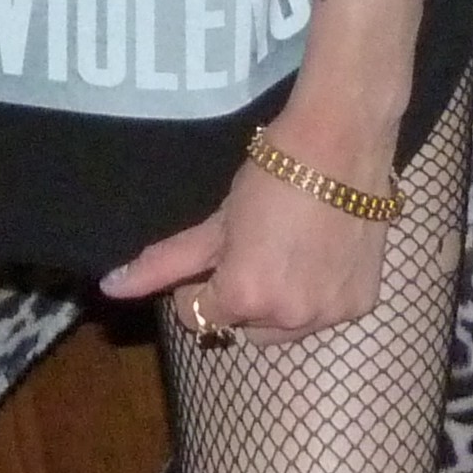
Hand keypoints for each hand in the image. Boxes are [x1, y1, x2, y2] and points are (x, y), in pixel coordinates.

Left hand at [99, 150, 387, 342]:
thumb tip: (111, 288)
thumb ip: (164, 262)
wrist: (341, 144)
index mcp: (245, 296)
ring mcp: (330, 315)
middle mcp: (289, 318)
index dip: (199, 287)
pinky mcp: (362, 305)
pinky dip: (318, 295)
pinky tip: (320, 256)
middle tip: (254, 251)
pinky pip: (325, 315)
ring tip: (288, 253)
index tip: (214, 258)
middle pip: (245, 326)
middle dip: (242, 298)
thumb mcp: (216, 222)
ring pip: (286, 327)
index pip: (200, 318)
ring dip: (280, 303)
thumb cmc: (270, 176)